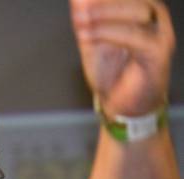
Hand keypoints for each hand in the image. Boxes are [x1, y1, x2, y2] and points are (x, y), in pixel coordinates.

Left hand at [70, 0, 175, 115]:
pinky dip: (109, 33)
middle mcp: (155, 18)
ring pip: (137, 12)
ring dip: (104, 16)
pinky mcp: (157, 52)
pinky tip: (88, 37)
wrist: (122, 106)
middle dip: (102, 3)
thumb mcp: (91, 41)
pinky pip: (135, 36)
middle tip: (80, 10)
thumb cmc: (112, 74)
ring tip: (81, 24)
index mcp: (141, 10)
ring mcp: (160, 34)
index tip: (80, 1)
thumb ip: (85, 18)